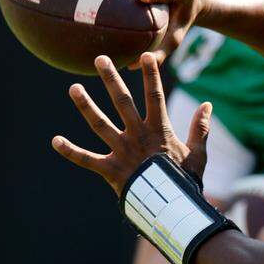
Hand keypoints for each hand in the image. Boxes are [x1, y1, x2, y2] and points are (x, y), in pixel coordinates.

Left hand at [51, 53, 212, 194]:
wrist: (171, 208)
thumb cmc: (185, 180)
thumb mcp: (198, 153)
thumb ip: (200, 128)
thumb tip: (208, 105)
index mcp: (159, 130)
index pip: (155, 95)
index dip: (151, 75)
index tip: (145, 55)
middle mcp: (137, 135)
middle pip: (122, 102)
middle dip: (111, 79)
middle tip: (99, 59)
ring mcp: (121, 151)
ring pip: (100, 124)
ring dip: (86, 105)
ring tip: (72, 88)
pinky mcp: (110, 169)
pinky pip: (86, 159)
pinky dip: (70, 151)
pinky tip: (55, 140)